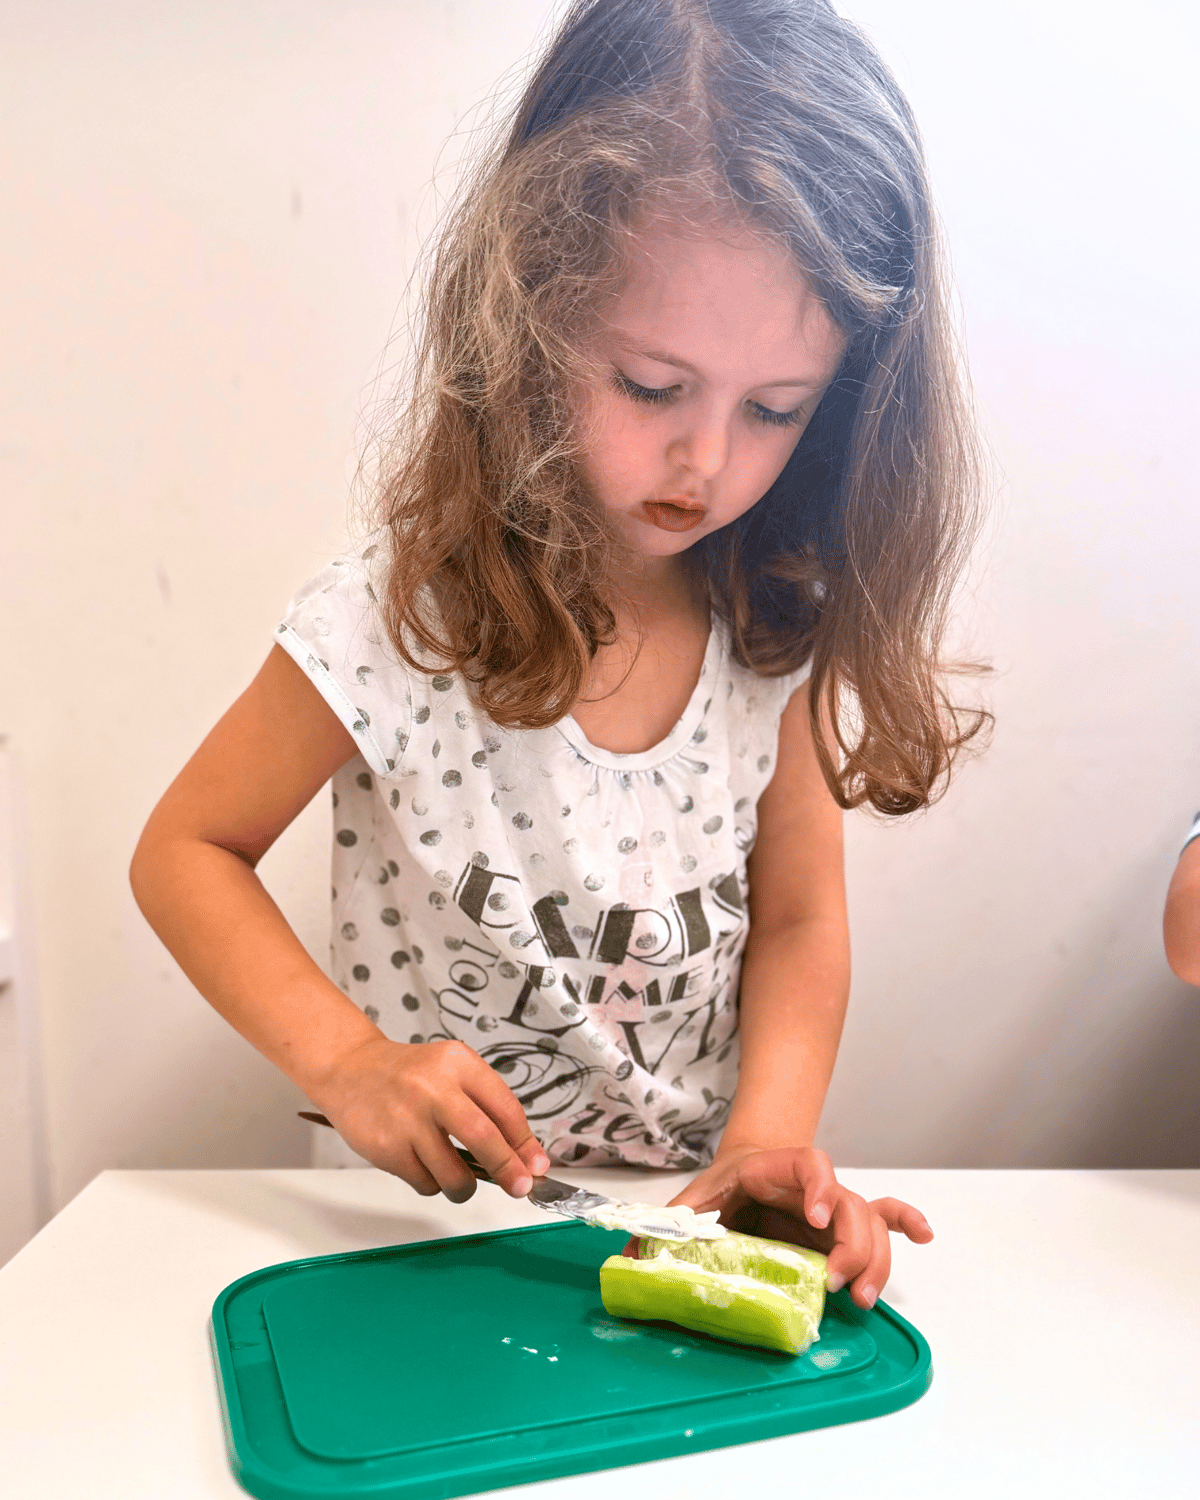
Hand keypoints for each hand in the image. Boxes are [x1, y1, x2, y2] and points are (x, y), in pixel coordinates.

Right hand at [311, 1036, 549, 1201]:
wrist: (349, 1068)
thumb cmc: (408, 1076)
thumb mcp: (450, 1072)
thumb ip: (483, 1105)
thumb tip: (521, 1155)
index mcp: (458, 1063)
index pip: (505, 1107)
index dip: (525, 1142)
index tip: (536, 1165)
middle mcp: (434, 1087)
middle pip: (485, 1138)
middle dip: (509, 1169)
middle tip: (520, 1187)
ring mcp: (408, 1118)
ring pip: (454, 1174)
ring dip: (465, 1186)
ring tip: (459, 1178)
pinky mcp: (387, 1147)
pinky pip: (425, 1183)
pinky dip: (432, 1183)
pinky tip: (421, 1162)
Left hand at [631, 1144, 931, 1309]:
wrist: (748, 1166)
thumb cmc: (725, 1186)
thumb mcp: (694, 1198)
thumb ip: (668, 1225)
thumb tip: (631, 1259)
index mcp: (776, 1169)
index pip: (808, 1163)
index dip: (819, 1186)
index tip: (818, 1216)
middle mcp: (815, 1188)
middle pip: (851, 1204)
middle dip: (852, 1245)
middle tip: (838, 1284)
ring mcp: (836, 1207)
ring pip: (872, 1223)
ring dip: (876, 1259)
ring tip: (862, 1297)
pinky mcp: (845, 1226)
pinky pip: (885, 1218)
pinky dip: (906, 1223)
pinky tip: (925, 1235)